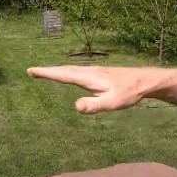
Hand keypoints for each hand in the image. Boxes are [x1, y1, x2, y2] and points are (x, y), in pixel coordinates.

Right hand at [27, 65, 162, 113]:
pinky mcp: (100, 75)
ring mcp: (95, 72)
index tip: (32, 70)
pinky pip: (78, 73)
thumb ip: (95, 105)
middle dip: (47, 71)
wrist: (145, 81)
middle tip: (31, 71)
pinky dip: (67, 73)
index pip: (63, 75)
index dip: (47, 73)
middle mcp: (90, 72)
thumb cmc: (130, 93)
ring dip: (57, 71)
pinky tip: (69, 77)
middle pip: (64, 71)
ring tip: (45, 73)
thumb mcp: (113, 103)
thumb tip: (76, 106)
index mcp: (89, 77)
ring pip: (71, 71)